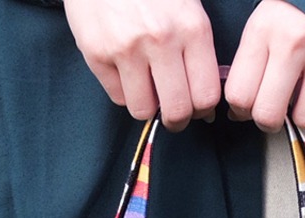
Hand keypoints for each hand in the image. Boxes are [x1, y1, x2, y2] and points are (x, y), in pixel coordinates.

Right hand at [63, 0, 221, 130]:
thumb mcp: (186, 3)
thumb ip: (198, 46)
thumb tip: (205, 100)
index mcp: (191, 27)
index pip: (206, 95)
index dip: (202, 108)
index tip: (197, 106)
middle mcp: (161, 40)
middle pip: (177, 111)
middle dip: (177, 118)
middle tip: (173, 110)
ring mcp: (126, 48)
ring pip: (144, 110)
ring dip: (147, 105)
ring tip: (147, 88)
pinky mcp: (97, 53)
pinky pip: (117, 96)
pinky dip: (123, 91)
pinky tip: (126, 70)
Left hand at [224, 0, 304, 131]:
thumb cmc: (298, 8)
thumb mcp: (263, 23)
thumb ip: (249, 63)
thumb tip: (241, 110)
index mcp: (265, 29)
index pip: (240, 95)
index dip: (240, 110)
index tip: (247, 108)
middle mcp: (296, 42)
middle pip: (269, 115)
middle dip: (268, 121)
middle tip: (272, 111)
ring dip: (301, 116)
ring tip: (300, 98)